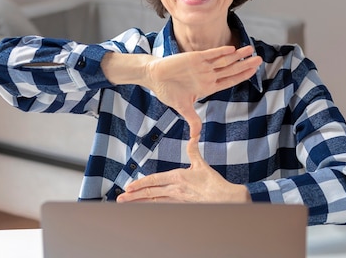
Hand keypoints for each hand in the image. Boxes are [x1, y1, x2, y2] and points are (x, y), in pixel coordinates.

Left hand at [116, 135, 250, 202]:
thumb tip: (193, 136)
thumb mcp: (201, 164)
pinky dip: (153, 207)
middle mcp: (175, 189)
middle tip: (120, 198)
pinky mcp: (182, 206)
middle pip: (150, 192)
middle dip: (133, 196)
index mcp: (177, 177)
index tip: (128, 187)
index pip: (154, 180)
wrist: (225, 198)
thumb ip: (193, 151)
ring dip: (140, 203)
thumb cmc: (214, 182)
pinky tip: (145, 209)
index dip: (139, 184)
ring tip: (127, 205)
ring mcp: (177, 199)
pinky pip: (163, 206)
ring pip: (154, 201)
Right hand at [145, 45, 260, 136]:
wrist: (155, 76)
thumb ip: (192, 120)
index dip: (242, 76)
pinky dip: (220, 52)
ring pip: (224, 60)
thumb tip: (195, 137)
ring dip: (237, 55)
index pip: (229, 81)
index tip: (254, 71)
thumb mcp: (182, 108)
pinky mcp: (194, 57)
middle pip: (231, 69)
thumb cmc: (168, 91)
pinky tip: (232, 49)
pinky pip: (210, 54)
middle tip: (260, 59)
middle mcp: (208, 75)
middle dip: (245, 64)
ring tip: (251, 49)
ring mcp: (202, 66)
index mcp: (208, 86)